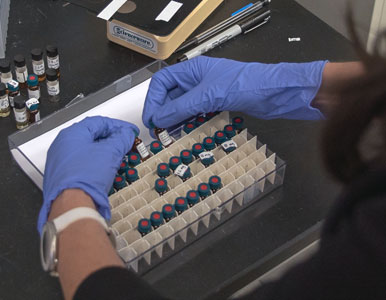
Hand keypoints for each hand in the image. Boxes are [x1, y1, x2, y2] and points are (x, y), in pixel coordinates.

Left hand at [39, 116, 137, 231]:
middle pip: (90, 136)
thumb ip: (120, 139)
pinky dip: (94, 165)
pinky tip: (103, 171)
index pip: (98, 122)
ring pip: (85, 152)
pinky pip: (80, 166)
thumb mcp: (110, 153)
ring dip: (103, 153)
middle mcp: (62, 146)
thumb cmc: (84, 178)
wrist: (72, 205)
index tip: (129, 132)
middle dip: (110, 140)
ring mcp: (59, 162)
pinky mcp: (61, 177)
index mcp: (71, 134)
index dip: (117, 126)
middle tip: (124, 145)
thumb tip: (126, 135)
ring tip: (116, 158)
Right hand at [142, 56, 326, 128]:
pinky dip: (187, 123)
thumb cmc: (246, 84)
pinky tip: (185, 132)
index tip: (150, 118)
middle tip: (157, 131)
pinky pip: (195, 113)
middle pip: (170, 95)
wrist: (276, 93)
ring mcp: (207, 91)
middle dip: (162, 112)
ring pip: (182, 106)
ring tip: (168, 135)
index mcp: (192, 69)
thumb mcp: (207, 97)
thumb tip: (157, 119)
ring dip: (174, 120)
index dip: (153, 100)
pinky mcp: (217, 103)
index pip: (162, 83)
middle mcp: (197, 79)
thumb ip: (180, 108)